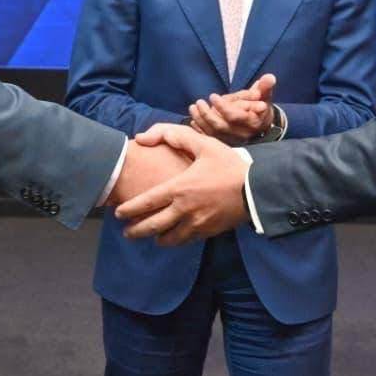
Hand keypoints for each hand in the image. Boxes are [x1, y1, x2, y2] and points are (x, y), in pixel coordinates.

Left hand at [115, 124, 249, 245]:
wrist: (257, 188)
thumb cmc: (228, 164)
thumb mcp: (203, 143)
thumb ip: (173, 135)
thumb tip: (143, 136)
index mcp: (180, 188)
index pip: (146, 203)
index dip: (129, 210)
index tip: (118, 214)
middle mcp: (184, 210)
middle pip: (152, 227)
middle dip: (135, 231)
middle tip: (127, 232)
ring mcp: (196, 224)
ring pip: (168, 239)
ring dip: (156, 238)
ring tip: (149, 236)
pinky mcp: (208, 232)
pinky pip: (186, 240)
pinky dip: (176, 240)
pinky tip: (173, 236)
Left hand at [188, 74, 276, 144]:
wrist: (261, 123)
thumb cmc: (260, 106)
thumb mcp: (265, 96)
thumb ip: (265, 86)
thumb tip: (269, 77)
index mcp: (252, 122)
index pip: (234, 116)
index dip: (222, 107)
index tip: (213, 96)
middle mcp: (242, 134)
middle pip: (220, 126)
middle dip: (207, 114)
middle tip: (199, 102)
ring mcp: (232, 140)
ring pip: (212, 133)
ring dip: (200, 120)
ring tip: (193, 108)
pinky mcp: (225, 144)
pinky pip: (209, 139)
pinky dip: (199, 131)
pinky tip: (193, 120)